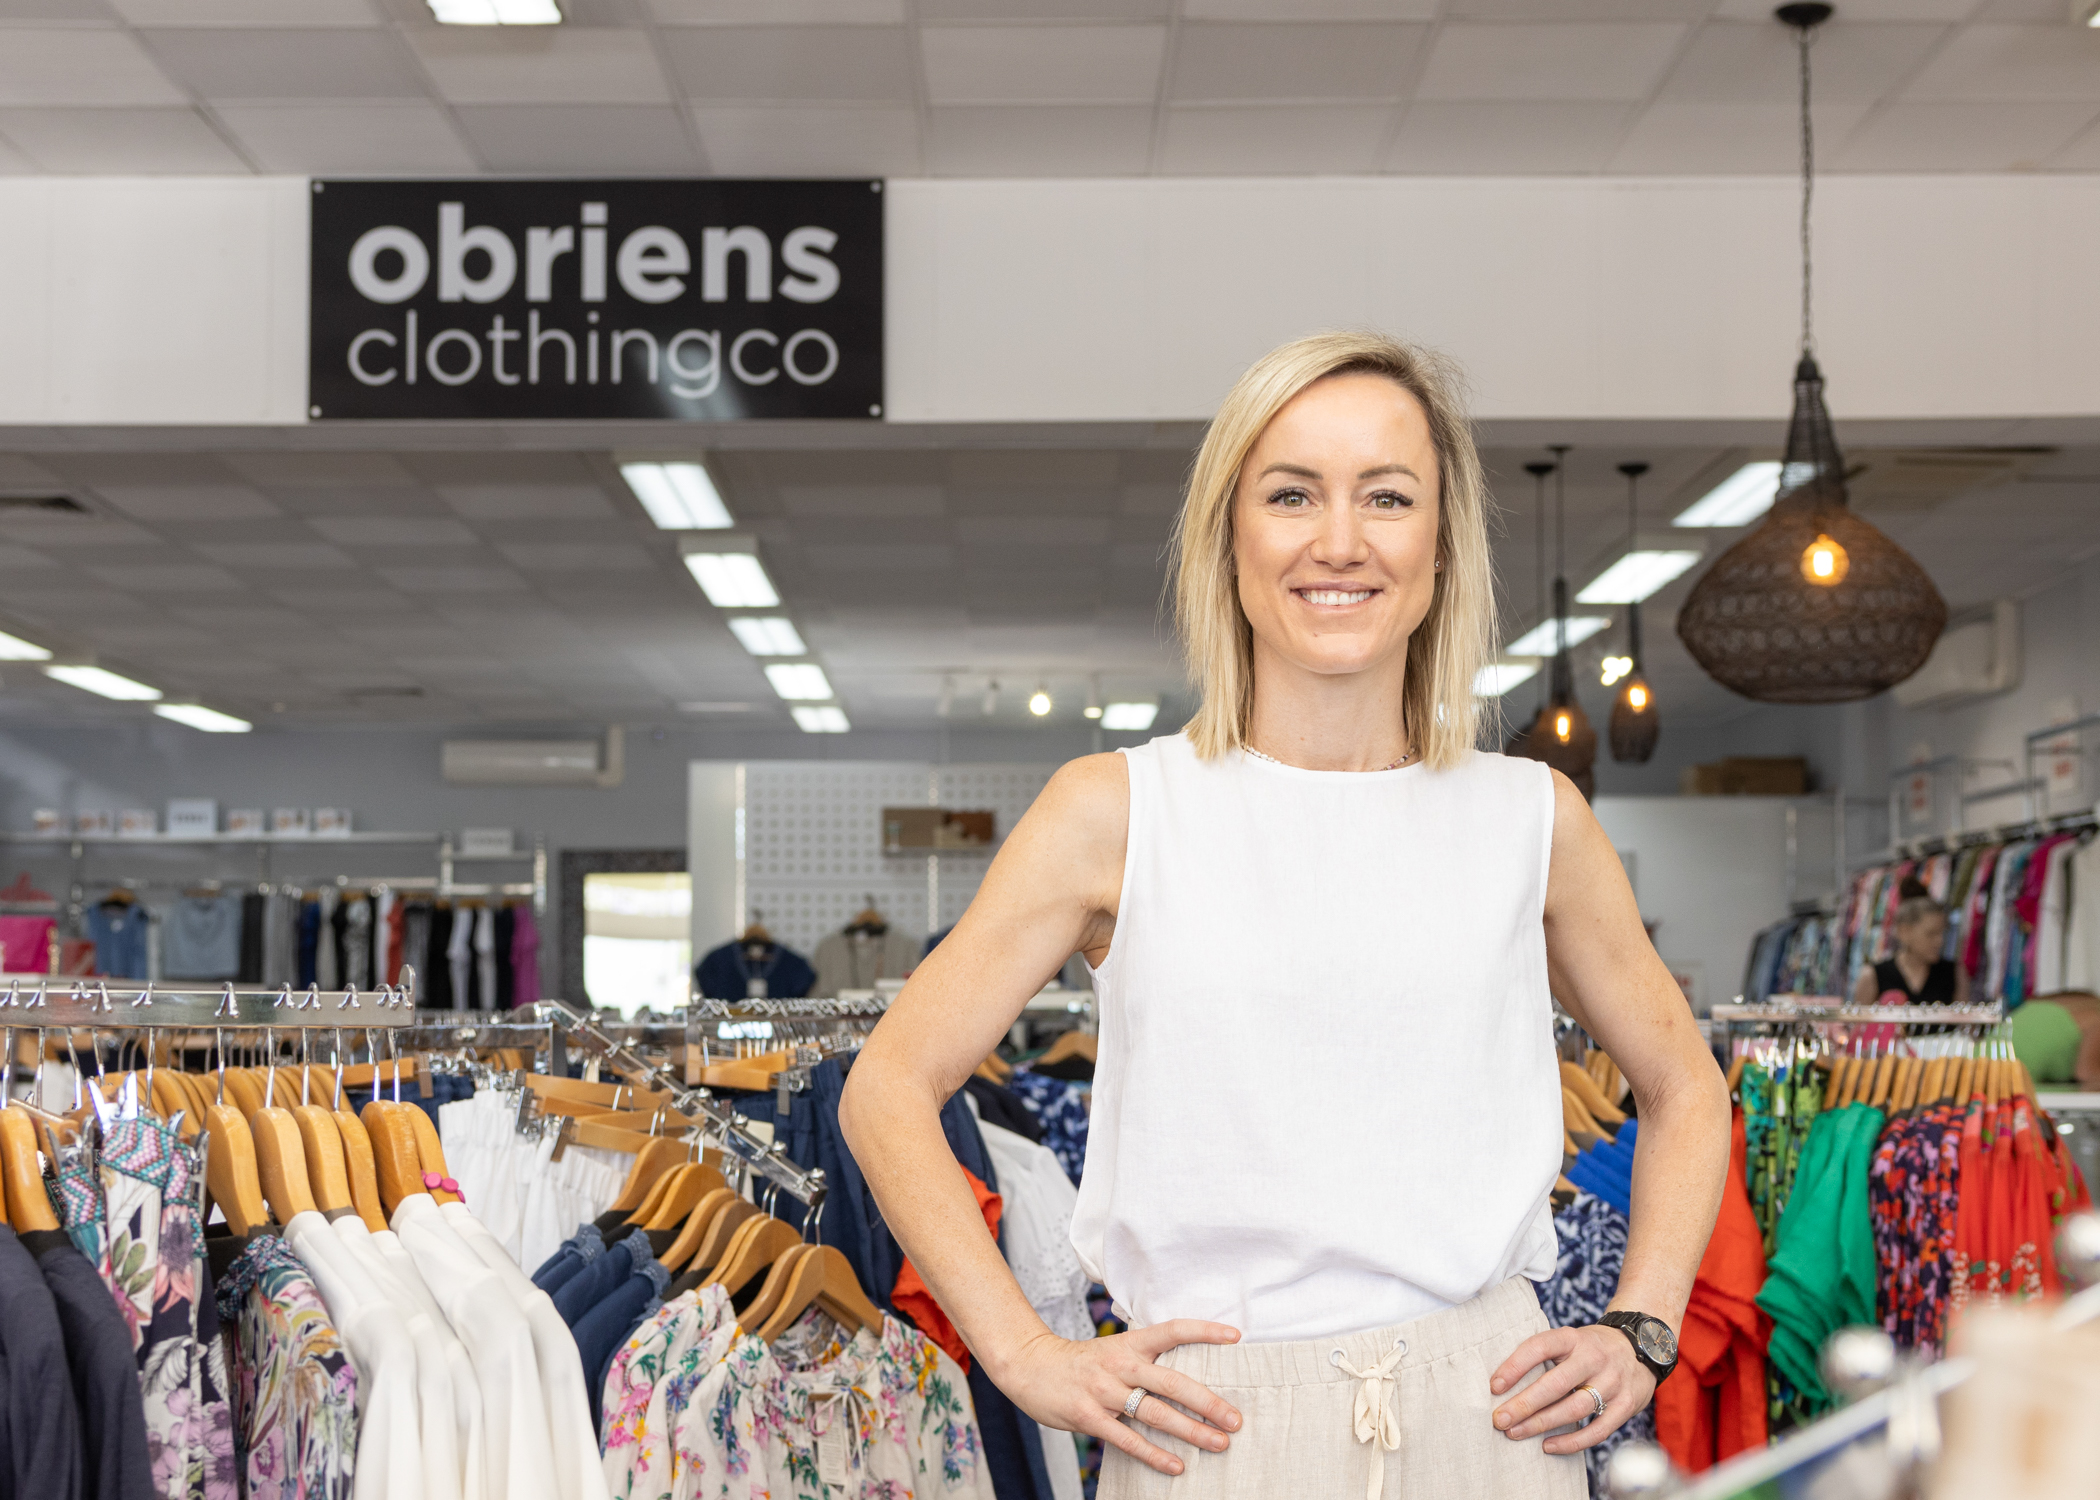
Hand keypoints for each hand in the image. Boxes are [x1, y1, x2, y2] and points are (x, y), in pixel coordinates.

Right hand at [989, 1321, 1243, 1475]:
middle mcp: (1120, 1365)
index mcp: (1129, 1344)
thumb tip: (1188, 1377)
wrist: (1030, 1367)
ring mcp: (1104, 1392)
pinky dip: (1154, 1454)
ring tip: (1218, 1443)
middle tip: (1235, 1419)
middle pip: (1172, 1382)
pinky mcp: (1089, 1417)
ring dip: (1190, 1430)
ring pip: (1155, 1413)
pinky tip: (1176, 1465)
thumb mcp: (1113, 1351)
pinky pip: (1127, 1439)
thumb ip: (1145, 1360)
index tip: (1235, 1337)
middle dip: (1207, 1401)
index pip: (1172, 1330)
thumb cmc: (1080, 1363)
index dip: (1204, 1331)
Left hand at [1487, 1323, 1656, 1455]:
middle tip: (1499, 1419)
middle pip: (1556, 1384)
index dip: (1515, 1366)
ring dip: (1542, 1424)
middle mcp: (1594, 1358)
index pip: (1540, 1347)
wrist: (1642, 1347)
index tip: (1494, 1386)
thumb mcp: (1570, 1340)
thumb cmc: (1591, 1348)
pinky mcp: (1626, 1405)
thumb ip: (1545, 1356)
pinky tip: (1548, 1445)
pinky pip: (1598, 1430)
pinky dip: (1572, 1442)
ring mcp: (1613, 1382)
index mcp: (1573, 1338)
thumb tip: (1503, 1383)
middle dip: (1524, 1404)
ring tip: (1515, 1433)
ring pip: (1574, 1409)